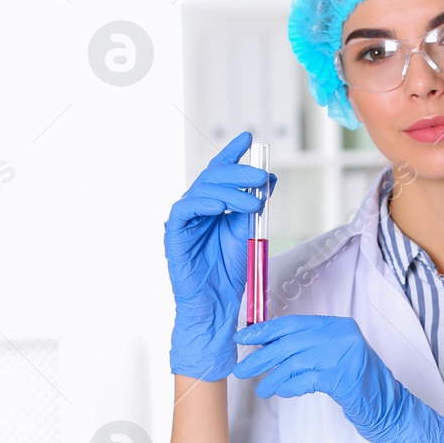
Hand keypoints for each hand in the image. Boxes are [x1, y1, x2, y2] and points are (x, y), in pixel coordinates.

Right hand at [165, 132, 272, 379]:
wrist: (219, 305)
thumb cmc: (230, 271)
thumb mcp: (249, 232)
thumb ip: (255, 207)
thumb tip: (268, 181)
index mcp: (213, 206)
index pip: (220, 172)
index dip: (232, 153)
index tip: (249, 137)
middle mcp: (196, 209)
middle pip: (213, 178)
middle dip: (239, 171)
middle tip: (263, 175)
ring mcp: (184, 222)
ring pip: (201, 191)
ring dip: (230, 190)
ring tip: (255, 199)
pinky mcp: (175, 236)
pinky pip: (184, 212)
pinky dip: (203, 204)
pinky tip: (221, 206)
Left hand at [234, 315, 443, 442]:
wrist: (389, 406)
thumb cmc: (358, 383)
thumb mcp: (334, 356)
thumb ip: (308, 347)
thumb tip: (266, 344)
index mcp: (338, 325)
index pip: (293, 323)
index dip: (264, 330)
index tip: (243, 338)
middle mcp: (342, 335)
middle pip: (289, 342)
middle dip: (261, 356)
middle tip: (242, 368)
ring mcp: (344, 355)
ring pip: (294, 362)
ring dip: (272, 377)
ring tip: (262, 389)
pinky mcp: (343, 377)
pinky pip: (305, 380)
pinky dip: (289, 387)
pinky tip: (282, 392)